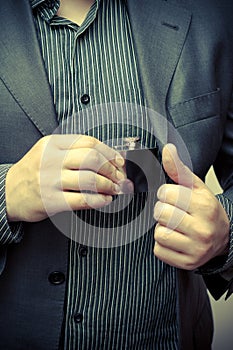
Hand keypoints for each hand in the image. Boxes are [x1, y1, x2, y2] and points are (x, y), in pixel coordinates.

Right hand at [6, 134, 127, 222]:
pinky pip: (82, 199)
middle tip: (119, 177)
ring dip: (108, 185)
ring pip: (89, 179)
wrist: (8, 192)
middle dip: (111, 169)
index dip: (109, 152)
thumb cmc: (34, 172)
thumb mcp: (48, 153)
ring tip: (114, 189)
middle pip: (91, 158)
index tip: (119, 161)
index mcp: (52, 144)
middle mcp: (51, 160)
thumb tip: (109, 157)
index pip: (88, 142)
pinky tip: (105, 200)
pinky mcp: (51, 200)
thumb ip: (74, 151)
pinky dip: (99, 200)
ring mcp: (50, 180)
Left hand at [153, 143, 229, 269]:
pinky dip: (162, 245)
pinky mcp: (187, 263)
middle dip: (162, 210)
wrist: (221, 237)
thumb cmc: (204, 210)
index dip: (166, 194)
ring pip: (159, 233)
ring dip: (162, 228)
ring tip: (175, 227)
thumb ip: (179, 169)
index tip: (174, 198)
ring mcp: (196, 249)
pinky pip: (159, 250)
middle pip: (160, 213)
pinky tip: (175, 240)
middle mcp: (202, 229)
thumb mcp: (195, 187)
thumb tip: (167, 148)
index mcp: (204, 206)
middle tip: (174, 213)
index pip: (166, 193)